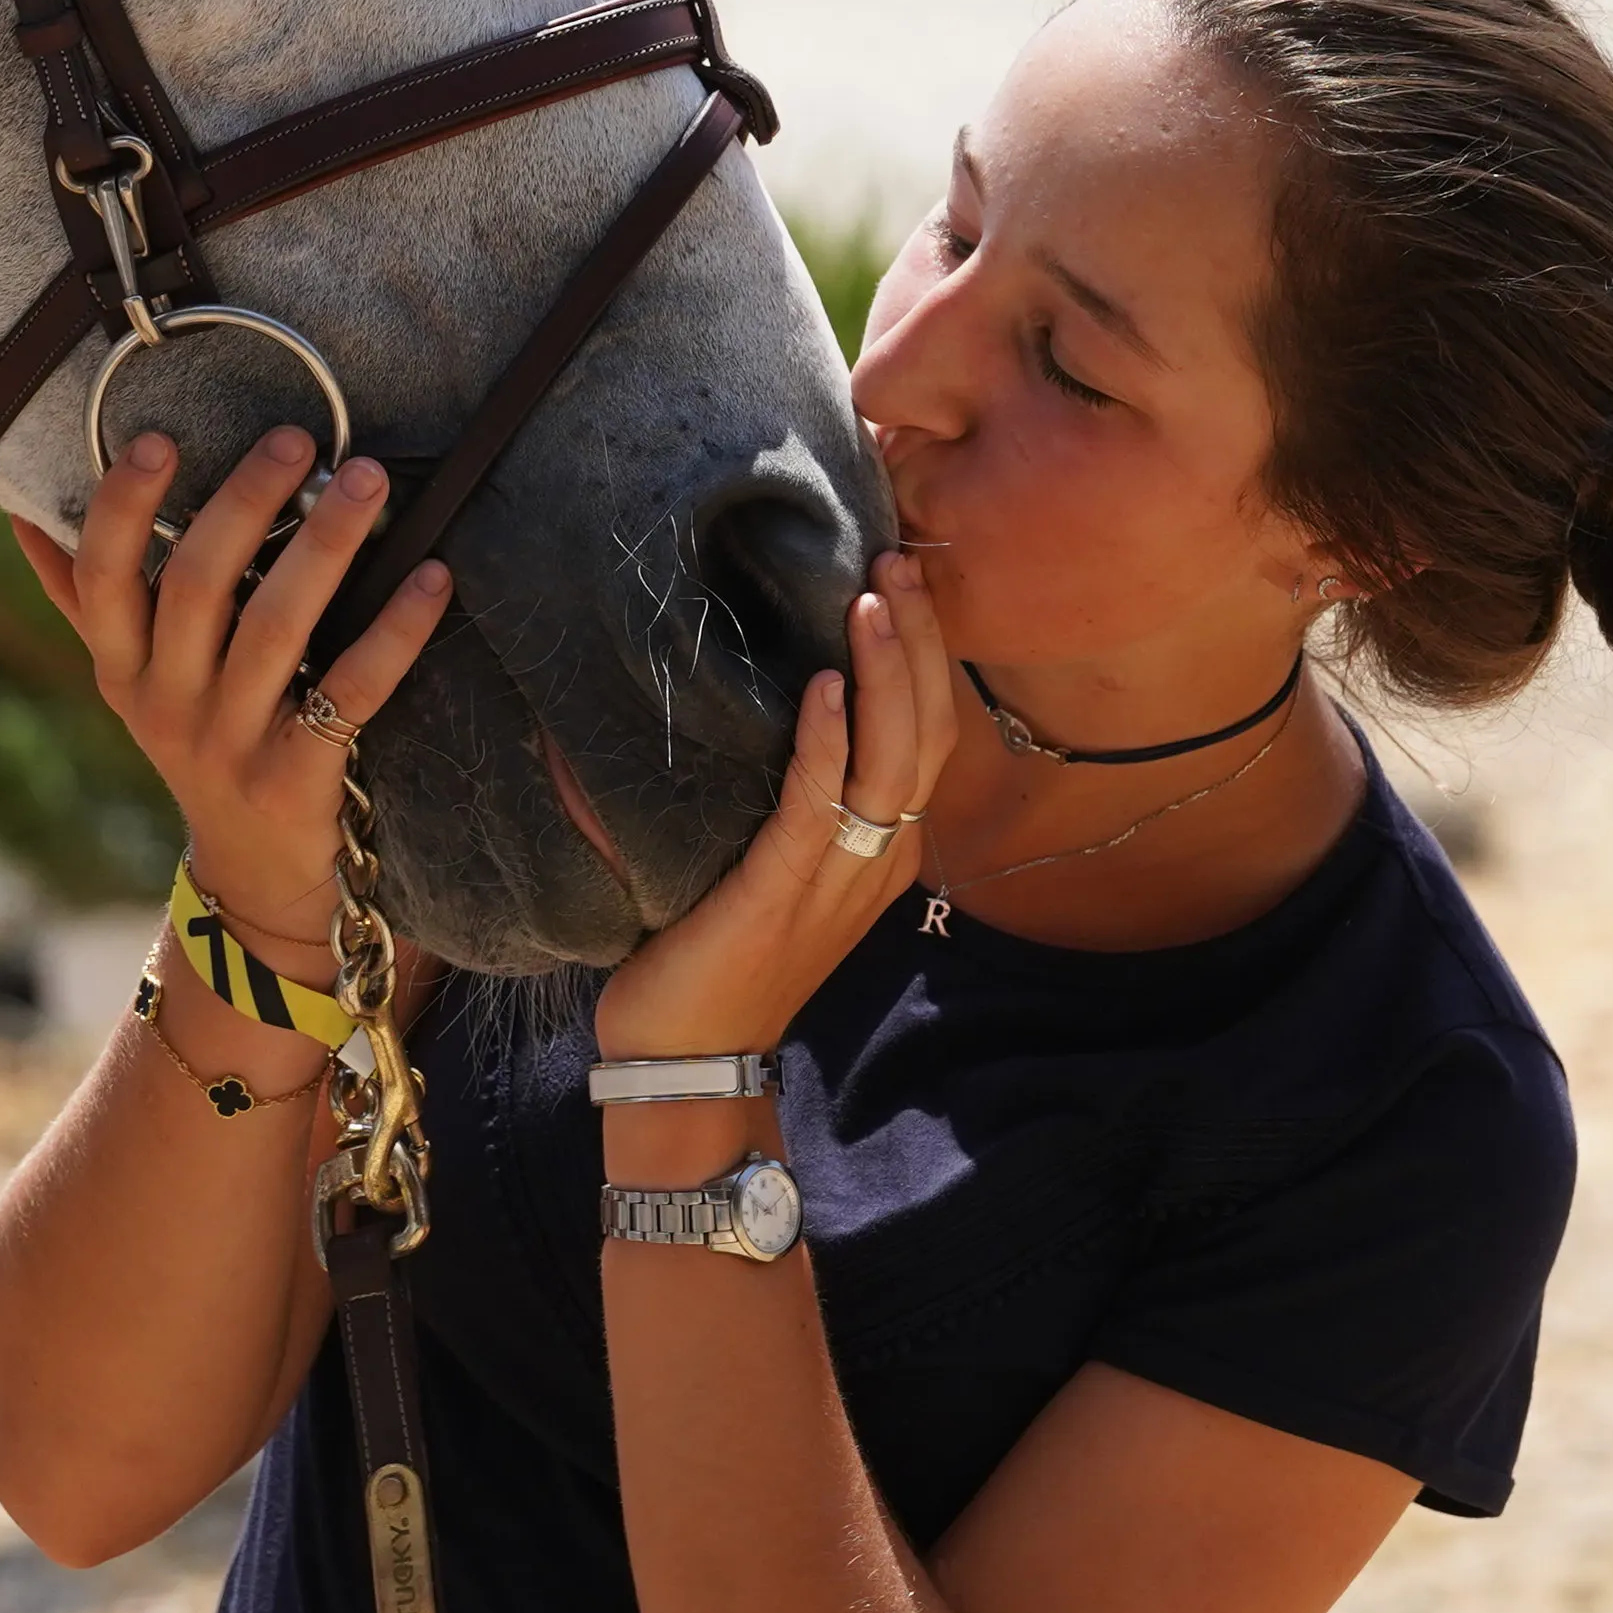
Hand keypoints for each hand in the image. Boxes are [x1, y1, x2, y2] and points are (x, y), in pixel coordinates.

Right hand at [15, 428, 453, 967]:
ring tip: (367, 481)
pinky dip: (395, 631)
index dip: (124, 509)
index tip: (156, 439)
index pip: (104, 580)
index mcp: (122, 670)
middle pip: (199, 587)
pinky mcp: (299, 779)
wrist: (255, 874)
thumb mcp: (131, 682)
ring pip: (277, 627)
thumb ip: (84, 599)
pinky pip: (352, 692)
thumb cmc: (199, 741)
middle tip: (296, 439)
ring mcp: (233, 744)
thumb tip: (21, 514)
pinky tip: (432, 578)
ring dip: (326, 545)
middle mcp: (168, 705)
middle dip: (246, 503)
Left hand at [592, 548, 953, 1062]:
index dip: (924, 652)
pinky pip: (820, 805)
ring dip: (888, 669)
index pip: (927, 731)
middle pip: (927, 729)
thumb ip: (777, 790)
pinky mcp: (784, 891)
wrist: (686, 1057)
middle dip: (918, 638)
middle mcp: (878, 857)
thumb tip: (743, 693)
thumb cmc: (713, 951)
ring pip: (893, 758)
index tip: (904, 574)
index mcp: (880, 847)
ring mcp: (839, 877)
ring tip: (875, 593)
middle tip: (897, 555)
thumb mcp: (764, 858)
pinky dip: (831, 742)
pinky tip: (828, 686)